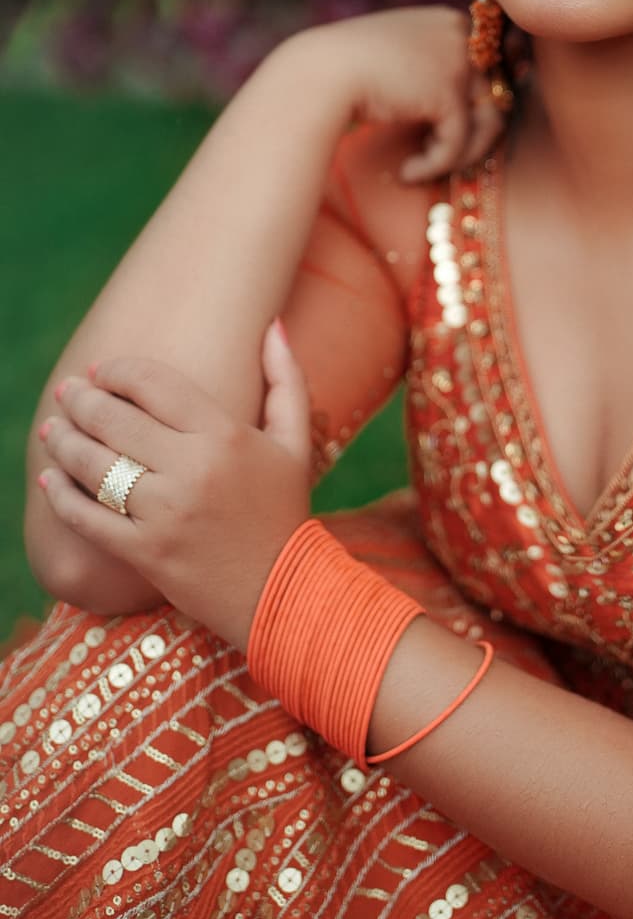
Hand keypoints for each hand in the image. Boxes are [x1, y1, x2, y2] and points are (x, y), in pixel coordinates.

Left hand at [36, 321, 310, 651]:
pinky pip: (89, 517)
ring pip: (96, 465)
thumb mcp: (296, 441)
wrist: (285, 592)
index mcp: (226, 436)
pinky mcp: (144, 552)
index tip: (106, 370)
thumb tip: (273, 326)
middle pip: (116, 420)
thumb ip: (286, 378)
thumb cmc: (286, 511)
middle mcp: (192, 469)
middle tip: (68, 391)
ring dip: (65, 441)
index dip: (121, 371)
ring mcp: (165, 513)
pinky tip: (50, 477)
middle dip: (82, 400)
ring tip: (52, 429)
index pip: (156, 384)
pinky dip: (62, 496)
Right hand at [288, 5, 507, 183]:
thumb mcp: (402, 60)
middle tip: (440, 157)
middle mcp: (463, 34)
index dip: (477, 109)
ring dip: (460, 155)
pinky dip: (435, 165)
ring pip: (490, 123)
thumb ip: (436, 73)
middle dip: (474, 135)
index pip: (491, 71)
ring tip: (424, 168)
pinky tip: (408, 172)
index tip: (447, 135)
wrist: (319, 73)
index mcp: (453, 22)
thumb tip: (477, 112)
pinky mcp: (448, 93)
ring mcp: (459, 60)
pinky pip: (457, 143)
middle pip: (497, 96)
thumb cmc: (349, 71)